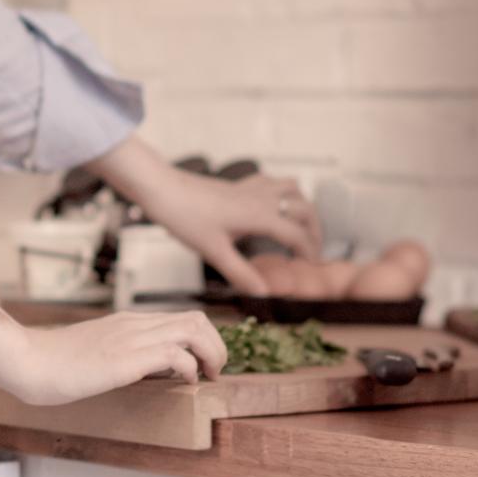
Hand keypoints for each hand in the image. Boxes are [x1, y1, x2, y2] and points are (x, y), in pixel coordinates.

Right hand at [0, 302, 225, 405]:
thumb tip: (142, 372)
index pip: (183, 317)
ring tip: (207, 378)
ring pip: (194, 330)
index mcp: (128, 322)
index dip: (204, 341)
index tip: (205, 367)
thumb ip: (118, 355)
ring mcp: (130, 338)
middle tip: (214, 374)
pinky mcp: (125, 359)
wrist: (27, 361)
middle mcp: (134, 324)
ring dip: (211, 355)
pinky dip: (189, 369)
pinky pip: (175, 355)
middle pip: (198, 319)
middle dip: (217, 346)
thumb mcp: (94, 353)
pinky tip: (184, 385)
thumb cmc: (52, 364)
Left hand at [85, 141, 320, 295]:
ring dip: (303, 207)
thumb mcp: (213, 252)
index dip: (310, 252)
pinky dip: (284, 193)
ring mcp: (252, 187)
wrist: (163, 188)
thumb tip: (264, 294)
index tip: (314, 267)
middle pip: (304, 210)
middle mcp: (262, 197)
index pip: (298, 234)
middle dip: (315, 230)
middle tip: (313, 252)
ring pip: (293, 190)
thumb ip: (241, 273)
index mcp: (260, 215)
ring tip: (302, 228)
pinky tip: (275, 205)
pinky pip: (273, 182)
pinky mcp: (240, 183)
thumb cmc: (185, 218)